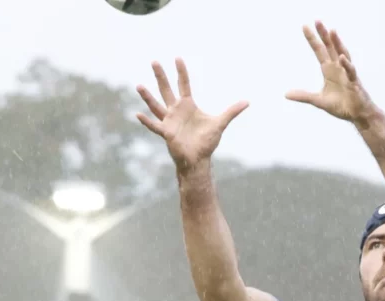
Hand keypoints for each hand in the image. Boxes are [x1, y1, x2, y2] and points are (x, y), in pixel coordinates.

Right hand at [136, 59, 247, 173]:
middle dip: (161, 76)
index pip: (184, 84)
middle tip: (155, 61)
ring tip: (139, 85)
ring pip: (157, 105)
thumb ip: (231, 112)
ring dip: (148, 97)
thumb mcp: (220, 123)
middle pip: (167, 89)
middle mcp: (176, 111)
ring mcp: (170, 121)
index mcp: (188, 106)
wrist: (199, 159)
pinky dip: (146, 121)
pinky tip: (137, 115)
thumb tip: (247, 102)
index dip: (181, 72)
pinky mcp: (167, 133)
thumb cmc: (207, 142)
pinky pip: (155, 126)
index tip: (178, 58)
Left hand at [286, 21, 375, 123]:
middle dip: (324, 35)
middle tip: (317, 21)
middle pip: (330, 48)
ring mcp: (347, 74)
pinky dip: (347, 65)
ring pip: (342, 54)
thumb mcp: (319, 101)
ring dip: (338, 43)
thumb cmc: (341, 105)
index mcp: (329, 70)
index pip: (319, 51)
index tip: (304, 26)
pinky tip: (342, 58)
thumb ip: (304, 96)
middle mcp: (338, 68)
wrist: (357, 114)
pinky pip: (350, 72)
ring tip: (332, 31)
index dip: (312, 39)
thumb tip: (286, 94)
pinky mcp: (354, 83)